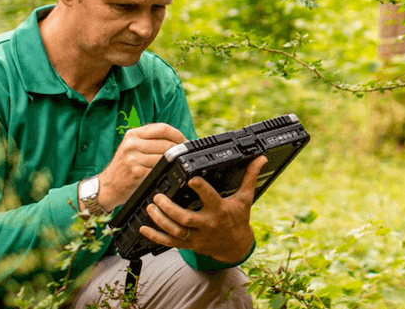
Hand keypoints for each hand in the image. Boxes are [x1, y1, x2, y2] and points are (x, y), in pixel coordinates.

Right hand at [96, 123, 186, 210]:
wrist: (108, 186)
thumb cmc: (125, 165)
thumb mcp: (132, 146)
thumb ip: (151, 139)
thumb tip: (179, 139)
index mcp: (133, 134)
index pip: (162, 128)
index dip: (178, 134)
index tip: (185, 141)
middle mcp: (132, 144)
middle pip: (166, 143)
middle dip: (179, 150)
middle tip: (184, 155)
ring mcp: (133, 159)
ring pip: (165, 157)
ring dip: (174, 162)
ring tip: (176, 164)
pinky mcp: (136, 173)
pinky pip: (159, 170)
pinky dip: (165, 171)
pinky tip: (166, 173)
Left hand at [139, 155, 267, 263]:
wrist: (235, 246)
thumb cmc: (238, 218)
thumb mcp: (245, 197)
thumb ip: (249, 176)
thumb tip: (260, 158)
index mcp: (219, 210)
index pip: (210, 198)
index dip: (200, 189)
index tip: (190, 178)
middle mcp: (207, 224)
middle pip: (185, 218)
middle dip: (170, 209)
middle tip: (158, 196)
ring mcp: (196, 237)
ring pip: (175, 231)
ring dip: (160, 220)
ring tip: (151, 207)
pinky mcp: (188, 244)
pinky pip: (169, 243)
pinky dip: (155, 236)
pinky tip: (144, 227)